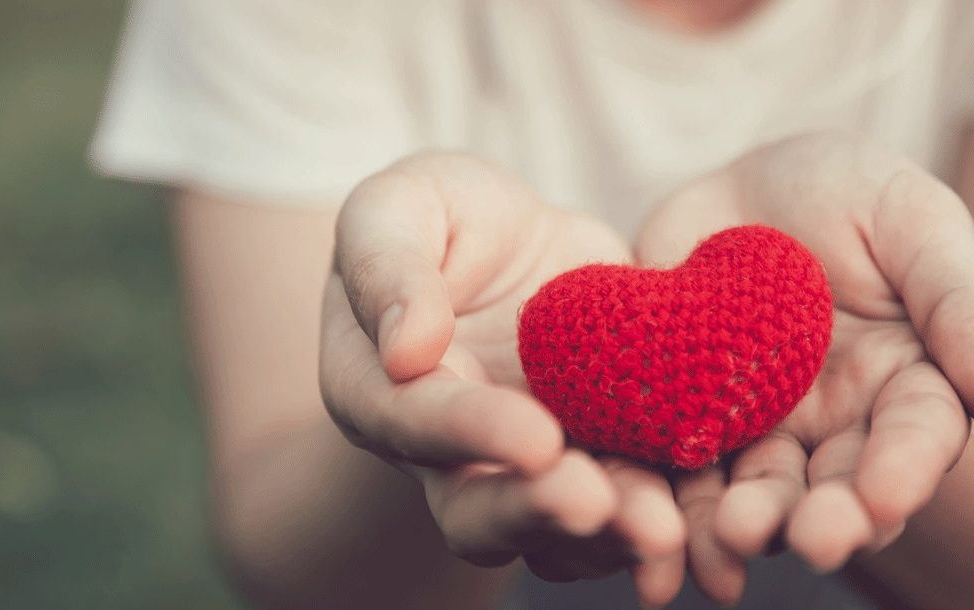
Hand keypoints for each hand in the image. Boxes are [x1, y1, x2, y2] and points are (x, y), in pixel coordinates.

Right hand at [319, 153, 685, 606]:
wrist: (505, 244)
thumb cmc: (434, 218)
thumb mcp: (396, 208)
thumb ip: (386, 268)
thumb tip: (405, 349)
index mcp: (377, 388)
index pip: (414, 421)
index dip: (471, 434)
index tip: (536, 438)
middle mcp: (441, 451)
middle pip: (475, 509)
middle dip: (538, 512)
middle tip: (598, 506)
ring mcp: (519, 467)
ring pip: (553, 529)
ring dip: (607, 534)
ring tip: (664, 528)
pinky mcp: (590, 458)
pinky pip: (621, 505)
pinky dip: (659, 512)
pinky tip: (703, 509)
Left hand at [635, 133, 973, 603]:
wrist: (732, 189)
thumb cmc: (839, 190)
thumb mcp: (907, 218)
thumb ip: (955, 295)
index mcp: (907, 381)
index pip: (916, 436)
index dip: (901, 470)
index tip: (880, 497)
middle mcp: (836, 421)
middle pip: (834, 484)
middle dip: (824, 517)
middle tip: (809, 542)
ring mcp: (756, 425)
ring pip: (754, 489)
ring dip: (745, 522)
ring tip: (730, 536)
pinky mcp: (683, 419)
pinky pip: (674, 466)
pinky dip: (667, 501)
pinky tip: (654, 531)